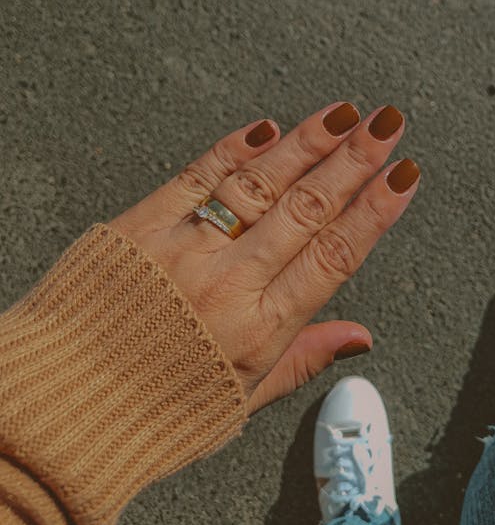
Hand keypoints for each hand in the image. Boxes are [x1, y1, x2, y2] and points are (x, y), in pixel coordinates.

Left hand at [108, 102, 419, 418]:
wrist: (60, 407)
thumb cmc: (152, 410)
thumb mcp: (240, 401)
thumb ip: (304, 359)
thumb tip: (361, 337)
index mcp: (259, 331)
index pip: (334, 256)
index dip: (375, 210)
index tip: (403, 175)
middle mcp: (229, 284)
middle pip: (307, 209)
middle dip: (354, 160)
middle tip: (387, 123)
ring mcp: (186, 248)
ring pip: (261, 184)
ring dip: (307, 143)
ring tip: (344, 113)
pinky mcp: (144, 224)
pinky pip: (199, 177)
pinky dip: (235, 148)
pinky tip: (269, 127)